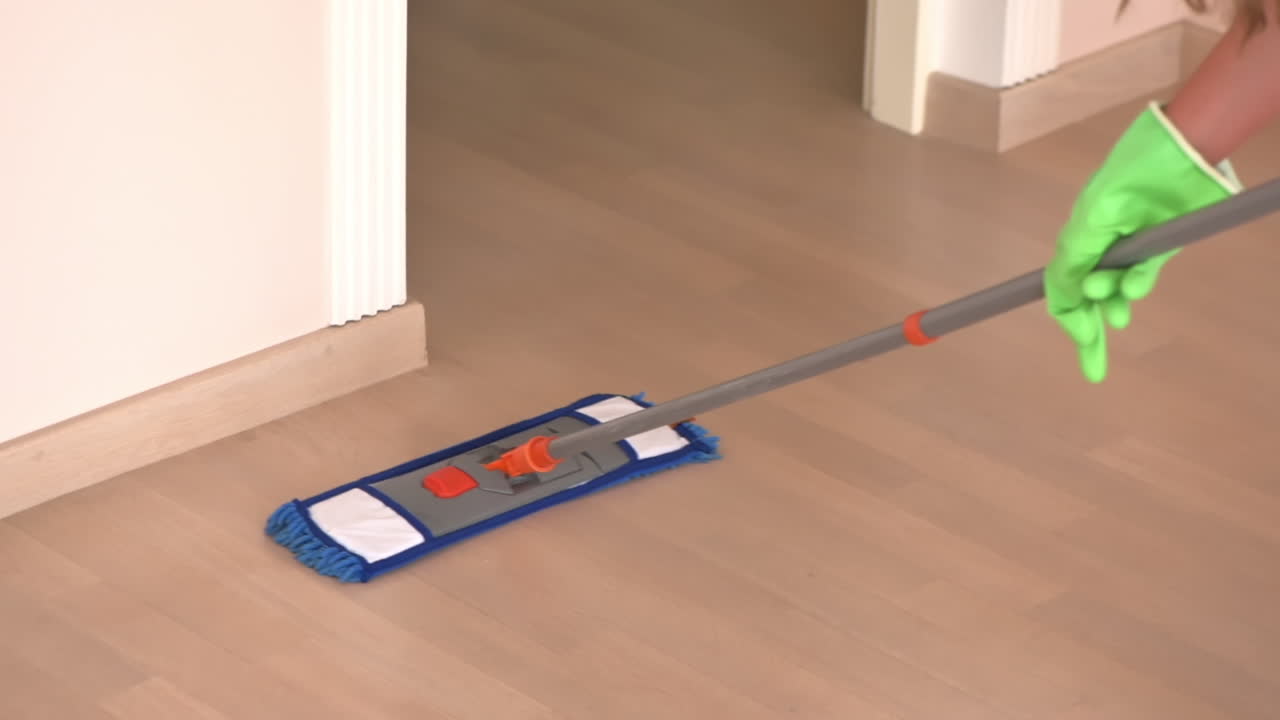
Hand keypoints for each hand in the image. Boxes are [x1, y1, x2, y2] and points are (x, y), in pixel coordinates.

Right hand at [1044, 102, 1240, 381]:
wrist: (1186, 148)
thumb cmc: (1134, 174)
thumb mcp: (1094, 218)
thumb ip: (1076, 259)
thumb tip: (1065, 297)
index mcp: (1077, 238)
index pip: (1060, 287)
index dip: (1067, 316)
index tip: (1081, 339)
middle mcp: (1100, 246)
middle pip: (1086, 298)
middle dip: (1088, 333)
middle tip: (1095, 370)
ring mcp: (1130, 247)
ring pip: (1116, 290)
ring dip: (1115, 305)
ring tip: (1121, 315)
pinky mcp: (1160, 244)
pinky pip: (1146, 274)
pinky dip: (1139, 285)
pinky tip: (1136, 289)